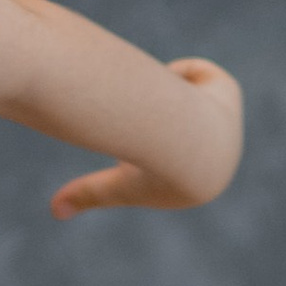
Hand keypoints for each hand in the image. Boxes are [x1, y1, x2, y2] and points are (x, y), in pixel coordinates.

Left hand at [49, 56, 243, 215]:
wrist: (183, 148)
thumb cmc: (151, 171)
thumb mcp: (115, 186)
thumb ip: (88, 193)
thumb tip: (56, 211)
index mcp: (202, 176)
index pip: (171, 156)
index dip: (151, 148)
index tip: (136, 143)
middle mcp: (221, 148)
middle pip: (181, 124)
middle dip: (162, 121)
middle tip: (142, 121)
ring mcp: (228, 120)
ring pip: (189, 98)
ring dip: (170, 97)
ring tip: (156, 105)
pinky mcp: (230, 92)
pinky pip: (202, 75)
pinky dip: (183, 75)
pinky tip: (170, 84)